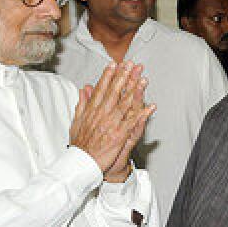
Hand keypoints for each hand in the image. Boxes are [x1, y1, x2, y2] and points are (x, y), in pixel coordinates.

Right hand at [69, 62, 151, 176]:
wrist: (82, 162)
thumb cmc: (80, 144)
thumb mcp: (76, 121)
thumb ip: (82, 103)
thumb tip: (84, 89)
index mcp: (92, 110)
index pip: (101, 89)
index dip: (108, 76)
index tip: (114, 64)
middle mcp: (102, 114)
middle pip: (114, 92)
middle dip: (123, 77)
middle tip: (131, 65)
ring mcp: (111, 124)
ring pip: (125, 104)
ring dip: (135, 90)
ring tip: (143, 79)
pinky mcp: (120, 135)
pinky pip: (133, 122)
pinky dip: (142, 114)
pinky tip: (150, 107)